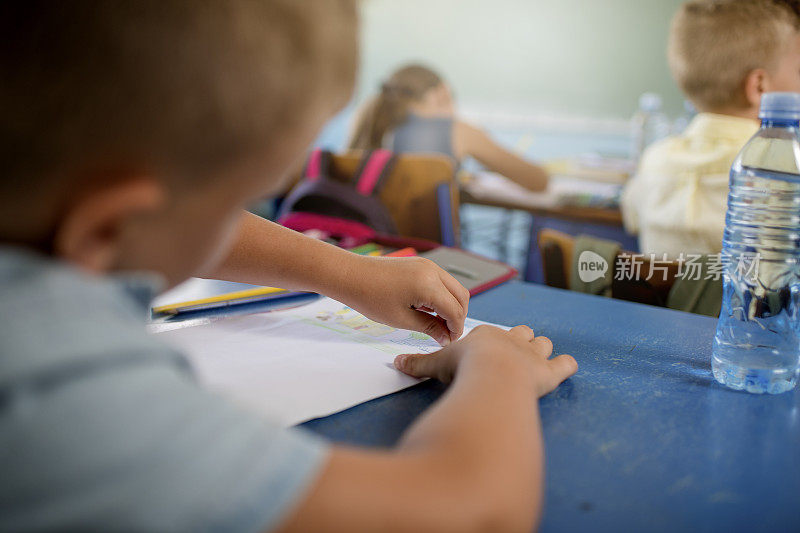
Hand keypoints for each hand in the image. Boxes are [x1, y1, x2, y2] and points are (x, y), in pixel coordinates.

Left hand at [336, 255, 469, 345]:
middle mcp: (433, 271)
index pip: (455, 310)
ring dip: (451, 305)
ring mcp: (428, 265)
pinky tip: (429, 309)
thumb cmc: (371, 298)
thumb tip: (446, 338)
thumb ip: (429, 327)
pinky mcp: (422, 264)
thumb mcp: (401, 319)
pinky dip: (442, 295)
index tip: (449, 342)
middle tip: (446, 334)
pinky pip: (442, 281)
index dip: (455, 329)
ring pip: (454, 287)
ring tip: (437, 323)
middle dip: (458, 317)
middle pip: (461, 296)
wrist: (351, 276)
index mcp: (428, 285)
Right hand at [394, 325, 576, 396]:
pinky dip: (567, 365)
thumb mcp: (436, 363)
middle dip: (521, 340)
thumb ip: (419, 363)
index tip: (482, 353)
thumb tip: (396, 362)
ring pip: (543, 345)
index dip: (490, 342)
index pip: (492, 334)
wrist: (492, 375)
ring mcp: (533, 356)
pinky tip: (567, 367)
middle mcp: (513, 341)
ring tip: (539, 358)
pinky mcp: (549, 373)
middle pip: (522, 333)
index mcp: (487, 336)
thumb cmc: (464, 367)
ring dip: (542, 351)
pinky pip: (566, 365)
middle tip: (514, 351)